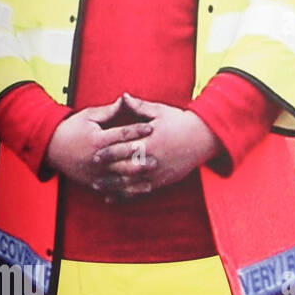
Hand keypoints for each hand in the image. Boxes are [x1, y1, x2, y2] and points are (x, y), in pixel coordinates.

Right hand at [44, 98, 153, 188]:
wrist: (51, 147)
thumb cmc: (71, 129)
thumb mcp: (88, 116)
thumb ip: (109, 111)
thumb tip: (125, 99)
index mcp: (96, 139)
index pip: (120, 134)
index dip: (137, 130)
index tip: (151, 127)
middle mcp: (97, 158)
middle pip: (123, 157)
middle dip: (141, 156)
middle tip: (158, 155)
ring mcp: (95, 172)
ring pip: (120, 176)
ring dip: (138, 175)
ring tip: (152, 172)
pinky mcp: (94, 182)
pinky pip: (114, 187)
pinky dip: (128, 189)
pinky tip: (141, 188)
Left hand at [91, 95, 221, 200]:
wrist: (204, 138)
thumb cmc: (181, 122)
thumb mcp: (160, 112)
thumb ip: (139, 107)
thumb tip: (123, 96)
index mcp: (150, 142)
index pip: (125, 148)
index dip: (108, 152)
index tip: (94, 154)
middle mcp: (153, 160)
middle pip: (125, 168)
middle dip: (106, 171)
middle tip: (90, 171)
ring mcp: (157, 173)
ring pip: (131, 183)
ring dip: (113, 186)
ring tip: (97, 186)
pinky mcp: (162, 181)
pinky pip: (141, 191)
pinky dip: (126, 195)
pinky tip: (113, 198)